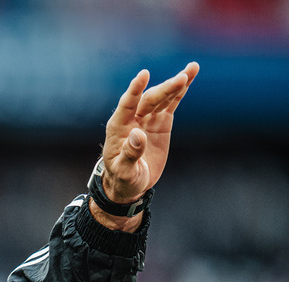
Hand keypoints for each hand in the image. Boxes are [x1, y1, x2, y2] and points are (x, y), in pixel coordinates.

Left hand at [99, 62, 198, 204]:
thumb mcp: (124, 171)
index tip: (143, 74)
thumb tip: (138, 134)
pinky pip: (171, 104)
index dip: (135, 90)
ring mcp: (148, 119)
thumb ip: (130, 153)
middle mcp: (132, 119)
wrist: (131, 183)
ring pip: (162, 97)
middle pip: (149, 99)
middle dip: (164, 89)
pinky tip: (190, 75)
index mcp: (119, 127)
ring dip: (176, 84)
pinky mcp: (161, 122)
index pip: (127, 105)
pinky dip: (180, 91)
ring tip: (192, 69)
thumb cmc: (123, 178)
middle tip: (181, 79)